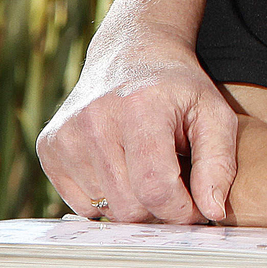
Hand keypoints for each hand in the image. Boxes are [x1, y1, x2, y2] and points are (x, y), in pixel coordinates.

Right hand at [36, 43, 237, 223]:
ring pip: (105, 209)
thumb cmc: (177, 89)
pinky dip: (106, 199)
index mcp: (139, 109)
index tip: (196, 208)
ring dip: (133, 204)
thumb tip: (213, 212)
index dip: (182, 211)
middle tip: (175, 188)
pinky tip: (122, 171)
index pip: (156, 188)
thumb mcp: (215, 115)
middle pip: (129, 206)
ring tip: (149, 172)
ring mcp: (64, 136)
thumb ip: (218, 164)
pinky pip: (81, 205)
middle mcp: (94, 121)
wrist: (130, 55)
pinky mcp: (48, 148)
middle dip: (159, 210)